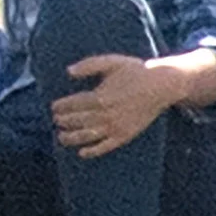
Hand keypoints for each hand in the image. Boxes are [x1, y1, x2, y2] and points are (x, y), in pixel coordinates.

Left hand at [50, 53, 177, 157]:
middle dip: (64, 121)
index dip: (61, 107)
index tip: (53, 108)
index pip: (74, 104)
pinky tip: (82, 153)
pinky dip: (93, 151)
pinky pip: (106, 146)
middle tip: (56, 121)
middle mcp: (106, 114)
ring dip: (72, 138)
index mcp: (100, 96)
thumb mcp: (111, 62)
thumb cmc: (135, 71)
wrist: (161, 85)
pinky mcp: (125, 135)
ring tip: (61, 138)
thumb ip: (89, 65)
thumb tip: (68, 71)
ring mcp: (116, 126)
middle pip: (78, 121)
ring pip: (88, 135)